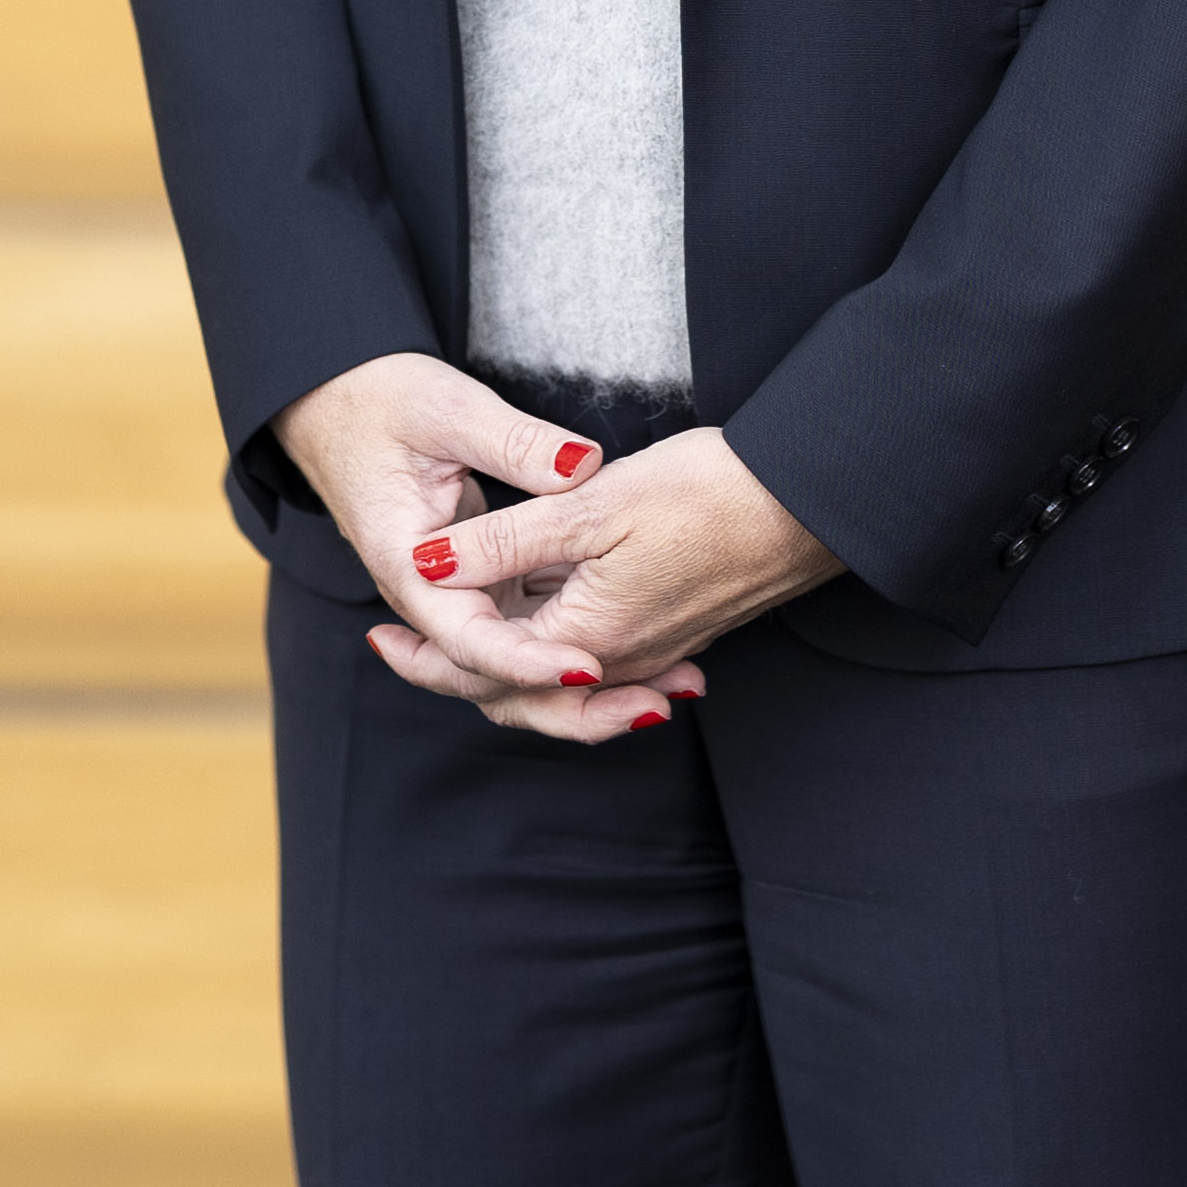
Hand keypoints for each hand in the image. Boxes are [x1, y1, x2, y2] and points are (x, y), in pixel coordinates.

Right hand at [269, 353, 657, 733]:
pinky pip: (526, 633)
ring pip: (514, 668)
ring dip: (582, 691)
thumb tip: (581, 467)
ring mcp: (456, 597)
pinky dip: (574, 650)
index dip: (528, 661)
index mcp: (408, 567)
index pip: (468, 639)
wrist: (334, 403)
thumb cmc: (381, 402)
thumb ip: (516, 443)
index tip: (588, 665)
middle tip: (654, 708)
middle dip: (573, 705)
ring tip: (661, 700)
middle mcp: (429, 600)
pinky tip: (636, 661)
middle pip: (495, 680)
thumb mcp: (449, 411)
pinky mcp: (481, 584)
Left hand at [378, 426, 842, 740]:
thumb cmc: (708, 494)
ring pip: (557, 679)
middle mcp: (619, 662)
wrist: (808, 503)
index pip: (483, 670)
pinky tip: (544, 619)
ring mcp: (653, 651)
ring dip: (505, 667)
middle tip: (398, 650)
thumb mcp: (589, 507)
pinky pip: (598, 662)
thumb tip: (422, 567)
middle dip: (455, 674)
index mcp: (586, 637)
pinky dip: (555, 654)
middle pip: (517, 692)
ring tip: (461, 635)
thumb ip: (503, 540)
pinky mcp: (676, 630)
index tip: (379, 636)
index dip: (425, 657)